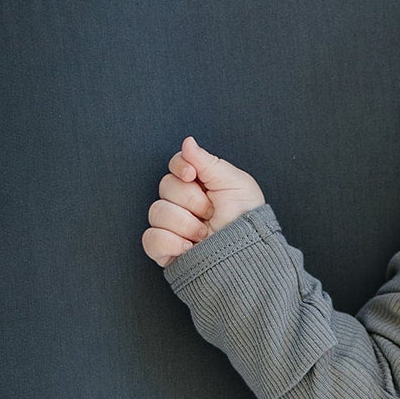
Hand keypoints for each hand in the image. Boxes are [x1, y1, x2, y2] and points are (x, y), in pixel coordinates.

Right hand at [142, 134, 266, 267]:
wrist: (249, 256)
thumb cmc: (248, 221)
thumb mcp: (236, 184)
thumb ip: (208, 162)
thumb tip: (187, 142)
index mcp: (201, 186)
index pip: (175, 166)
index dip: (180, 168)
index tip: (192, 176)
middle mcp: (184, 205)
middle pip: (165, 187)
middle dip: (191, 201)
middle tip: (212, 214)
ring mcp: (174, 228)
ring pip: (157, 212)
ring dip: (185, 224)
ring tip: (205, 235)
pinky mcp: (167, 251)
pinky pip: (150, 239)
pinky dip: (170, 243)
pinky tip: (189, 248)